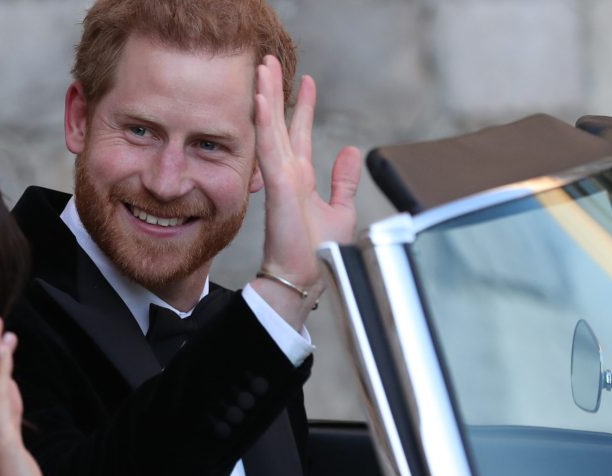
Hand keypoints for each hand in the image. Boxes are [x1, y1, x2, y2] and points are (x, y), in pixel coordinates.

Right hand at [253, 55, 361, 322]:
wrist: (306, 278)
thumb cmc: (319, 253)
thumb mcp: (340, 210)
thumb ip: (344, 181)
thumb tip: (351, 151)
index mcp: (300, 179)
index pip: (299, 134)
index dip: (302, 106)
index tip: (306, 81)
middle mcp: (288, 174)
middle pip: (279, 123)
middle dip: (275, 91)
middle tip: (270, 61)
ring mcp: (280, 179)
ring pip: (270, 128)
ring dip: (266, 97)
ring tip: (262, 68)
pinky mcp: (278, 187)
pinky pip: (269, 148)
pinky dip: (264, 123)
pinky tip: (260, 100)